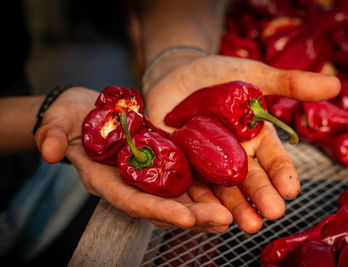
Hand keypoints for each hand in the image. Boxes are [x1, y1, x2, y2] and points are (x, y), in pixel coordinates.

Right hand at [34, 86, 231, 232]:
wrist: (87, 110)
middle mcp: (130, 183)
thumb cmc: (70, 117)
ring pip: (177, 197)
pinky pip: (184, 178)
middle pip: (162, 206)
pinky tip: (226, 192)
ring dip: (205, 207)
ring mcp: (147, 175)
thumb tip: (47, 151)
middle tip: (224, 220)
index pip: (132, 201)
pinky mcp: (161, 161)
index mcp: (105, 180)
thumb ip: (51, 135)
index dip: (157, 211)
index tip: (185, 218)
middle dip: (193, 216)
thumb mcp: (57, 121)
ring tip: (233, 215)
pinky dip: (204, 187)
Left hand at [143, 55, 340, 232]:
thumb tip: (335, 84)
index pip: (274, 160)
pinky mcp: (183, 166)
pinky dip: (197, 201)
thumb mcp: (253, 75)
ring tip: (246, 224)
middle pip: (250, 180)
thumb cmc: (218, 75)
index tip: (291, 190)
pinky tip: (204, 214)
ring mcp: (208, 164)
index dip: (283, 175)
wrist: (175, 74)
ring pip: (222, 190)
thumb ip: (289, 83)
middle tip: (272, 213)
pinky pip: (189, 187)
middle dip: (261, 196)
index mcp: (257, 139)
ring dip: (233, 207)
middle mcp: (235, 157)